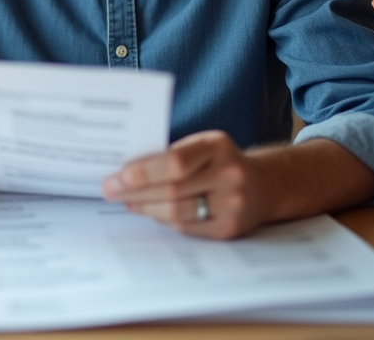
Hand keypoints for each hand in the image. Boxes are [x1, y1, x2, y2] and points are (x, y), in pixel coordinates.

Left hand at [101, 131, 266, 239]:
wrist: (264, 185)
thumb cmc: (219, 161)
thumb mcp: (201, 145)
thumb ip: (170, 155)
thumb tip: (124, 171)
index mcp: (217, 146)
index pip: (175, 162)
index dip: (142, 172)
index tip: (116, 177)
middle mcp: (228, 174)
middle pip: (172, 190)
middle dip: (135, 192)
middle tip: (110, 190)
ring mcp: (232, 204)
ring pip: (177, 213)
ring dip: (145, 208)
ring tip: (127, 201)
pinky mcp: (229, 228)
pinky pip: (186, 228)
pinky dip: (163, 219)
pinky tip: (149, 211)